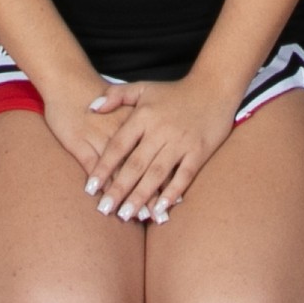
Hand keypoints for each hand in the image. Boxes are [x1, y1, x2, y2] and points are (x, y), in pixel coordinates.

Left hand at [77, 77, 235, 224]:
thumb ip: (116, 95)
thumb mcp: (143, 88)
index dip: (103, 167)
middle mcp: (160, 131)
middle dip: (118, 189)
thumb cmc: (175, 91)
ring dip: (141, 196)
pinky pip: (184, 176)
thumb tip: (91, 108)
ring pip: (156, 174)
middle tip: (104, 209)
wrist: (214, 87)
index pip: (118, 146)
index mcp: (143, 116)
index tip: (90, 188)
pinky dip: (172, 193)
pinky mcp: (198, 152)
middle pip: (135, 164)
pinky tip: (160, 210)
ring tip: (126, 215)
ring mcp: (180, 142)